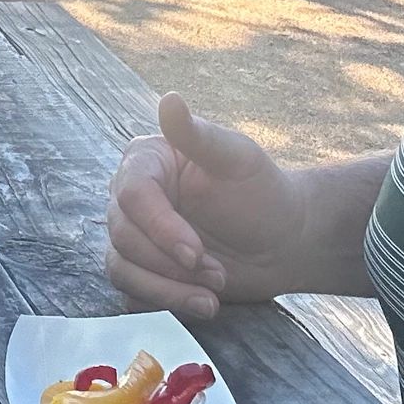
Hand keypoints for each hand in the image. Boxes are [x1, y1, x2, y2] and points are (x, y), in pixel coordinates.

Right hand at [105, 94, 310, 318]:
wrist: (282, 242)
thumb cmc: (263, 193)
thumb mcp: (238, 160)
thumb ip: (199, 135)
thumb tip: (169, 100)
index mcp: (147, 161)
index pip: (133, 195)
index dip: (160, 228)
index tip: (197, 253)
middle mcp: (131, 197)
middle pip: (123, 236)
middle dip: (170, 265)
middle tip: (217, 275)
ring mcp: (134, 235)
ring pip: (121, 268)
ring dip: (168, 290)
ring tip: (211, 299)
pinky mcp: (142, 270)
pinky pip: (131, 293)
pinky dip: (164, 303)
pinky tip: (202, 303)